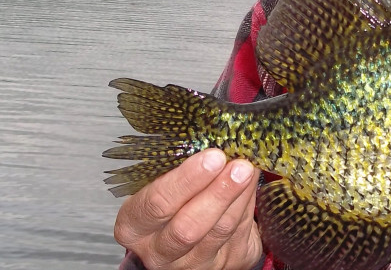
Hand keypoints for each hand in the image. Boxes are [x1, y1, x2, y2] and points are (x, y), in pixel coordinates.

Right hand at [113, 149, 262, 269]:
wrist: (192, 234)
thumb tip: (216, 137)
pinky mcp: (224, 266)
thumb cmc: (174, 200)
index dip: (186, 180)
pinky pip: (239, 232)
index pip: (156, 204)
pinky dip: (248, 204)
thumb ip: (182, 168)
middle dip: (217, 192)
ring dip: (238, 196)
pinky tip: (252, 183)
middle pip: (187, 226)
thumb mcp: (165, 183)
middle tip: (237, 164)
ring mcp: (191, 264)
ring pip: (218, 231)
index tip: (212, 156)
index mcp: (135, 225)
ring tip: (248, 169)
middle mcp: (158, 251)